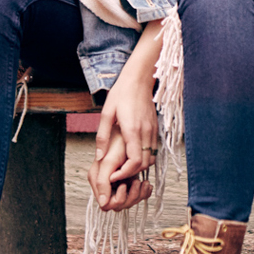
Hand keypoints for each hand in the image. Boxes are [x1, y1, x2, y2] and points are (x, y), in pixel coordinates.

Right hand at [88, 129, 152, 211]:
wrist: (128, 131)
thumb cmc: (117, 142)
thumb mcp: (109, 162)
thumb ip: (102, 182)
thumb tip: (103, 204)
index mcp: (98, 181)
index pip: (106, 205)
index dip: (117, 199)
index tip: (125, 186)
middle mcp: (107, 184)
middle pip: (119, 205)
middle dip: (131, 197)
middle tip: (137, 182)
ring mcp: (118, 184)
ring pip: (129, 202)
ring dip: (138, 194)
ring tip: (143, 182)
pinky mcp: (128, 181)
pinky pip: (136, 195)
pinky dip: (143, 191)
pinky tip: (146, 183)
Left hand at [94, 19, 161, 180]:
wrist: (139, 78)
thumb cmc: (122, 93)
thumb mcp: (106, 113)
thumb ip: (102, 136)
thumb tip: (99, 156)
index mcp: (133, 130)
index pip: (135, 162)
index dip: (125, 173)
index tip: (114, 175)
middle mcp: (146, 133)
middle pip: (144, 164)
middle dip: (131, 173)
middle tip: (116, 174)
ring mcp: (152, 131)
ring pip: (150, 158)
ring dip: (138, 166)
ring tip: (123, 166)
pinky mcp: (155, 128)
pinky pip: (152, 150)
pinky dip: (143, 157)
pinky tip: (131, 155)